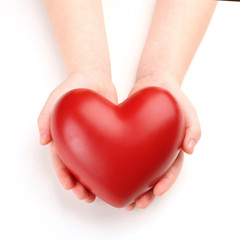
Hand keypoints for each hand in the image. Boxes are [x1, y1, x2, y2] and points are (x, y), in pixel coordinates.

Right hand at [38, 73, 116, 202]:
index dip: (64, 174)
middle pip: (77, 166)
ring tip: (99, 193)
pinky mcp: (107, 135)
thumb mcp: (56, 98)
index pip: (61, 159)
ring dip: (94, 179)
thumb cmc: (73, 86)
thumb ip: (47, 116)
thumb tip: (43, 140)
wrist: (94, 77)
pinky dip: (109, 165)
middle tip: (86, 197)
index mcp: (63, 135)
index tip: (71, 187)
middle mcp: (77, 140)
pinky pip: (107, 152)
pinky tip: (115, 175)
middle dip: (80, 183)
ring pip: (92, 163)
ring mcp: (92, 138)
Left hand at [124, 73, 200, 209]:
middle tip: (137, 203)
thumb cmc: (174, 98)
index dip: (165, 182)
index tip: (156, 191)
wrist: (155, 83)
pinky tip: (111, 174)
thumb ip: (193, 130)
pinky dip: (120, 166)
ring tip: (124, 197)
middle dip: (146, 191)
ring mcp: (143, 144)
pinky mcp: (129, 137)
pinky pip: (124, 153)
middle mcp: (157, 149)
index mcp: (172, 147)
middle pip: (152, 175)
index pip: (170, 169)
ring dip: (132, 184)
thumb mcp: (188, 111)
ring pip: (137, 169)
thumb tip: (189, 149)